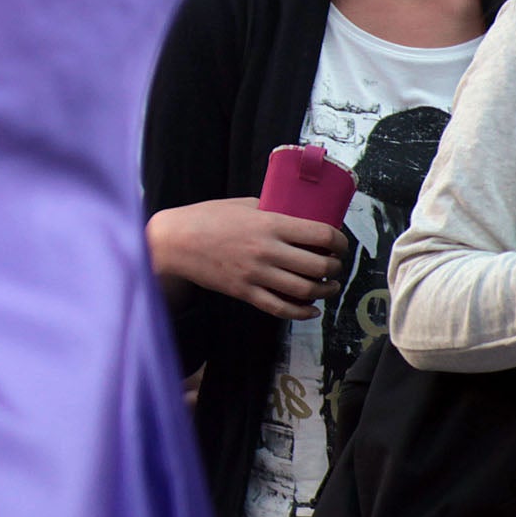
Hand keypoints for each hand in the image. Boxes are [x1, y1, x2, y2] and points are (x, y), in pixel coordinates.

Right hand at [148, 197, 346, 319]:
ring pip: (306, 290)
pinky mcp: (245, 293)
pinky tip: (311, 308)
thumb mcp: (243, 204)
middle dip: (336, 268)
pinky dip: (303, 312)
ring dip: (325, 290)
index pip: (322, 235)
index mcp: (270, 224)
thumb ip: (272, 211)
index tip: (341, 244)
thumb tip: (297, 216)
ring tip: (328, 286)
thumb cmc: (206, 217)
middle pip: (320, 266)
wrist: (174, 242)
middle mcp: (267, 250)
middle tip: (335, 265)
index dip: (340, 242)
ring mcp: (256, 274)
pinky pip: (282, 309)